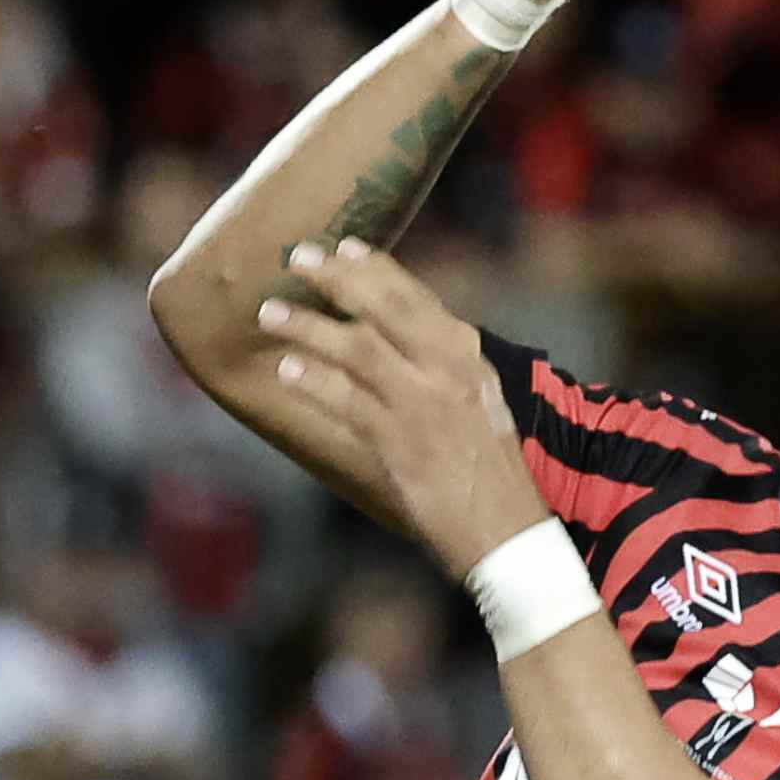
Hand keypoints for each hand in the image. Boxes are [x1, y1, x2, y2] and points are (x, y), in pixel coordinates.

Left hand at [253, 239, 550, 574]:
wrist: (510, 533)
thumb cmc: (489, 478)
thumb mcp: (478, 408)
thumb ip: (440, 374)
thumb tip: (393, 350)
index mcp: (468, 359)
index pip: (417, 299)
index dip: (378, 269)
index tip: (347, 246)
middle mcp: (449, 372)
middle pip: (384, 308)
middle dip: (337, 278)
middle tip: (298, 255)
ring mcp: (425, 405)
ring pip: (357, 349)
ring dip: (308, 327)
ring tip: (270, 312)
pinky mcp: (403, 444)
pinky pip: (348, 402)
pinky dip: (315, 384)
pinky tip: (286, 372)